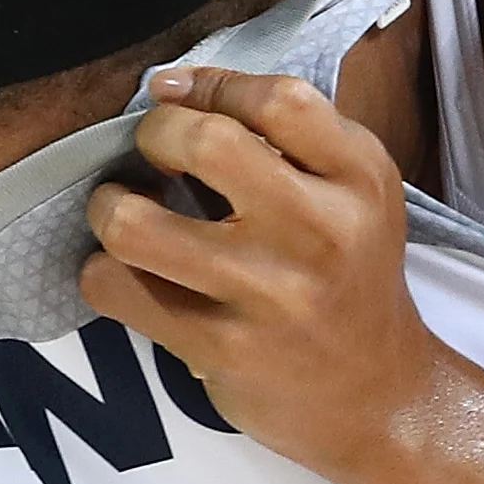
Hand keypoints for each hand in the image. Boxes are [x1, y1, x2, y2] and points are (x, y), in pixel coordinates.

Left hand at [78, 67, 450, 483]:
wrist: (379, 398)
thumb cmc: (349, 279)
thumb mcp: (356, 196)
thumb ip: (290, 140)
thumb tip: (172, 88)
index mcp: (358, 177)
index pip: (274, 98)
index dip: (208, 85)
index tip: (174, 95)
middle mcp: (320, 230)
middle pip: (202, 143)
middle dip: (153, 136)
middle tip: (152, 156)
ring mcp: (268, 294)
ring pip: (135, 224)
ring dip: (110, 208)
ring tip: (124, 213)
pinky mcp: (221, 348)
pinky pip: (118, 289)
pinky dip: (104, 273)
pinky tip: (128, 273)